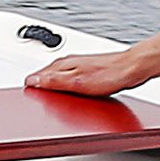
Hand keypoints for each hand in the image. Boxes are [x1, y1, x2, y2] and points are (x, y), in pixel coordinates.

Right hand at [27, 45, 150, 96]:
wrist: (132, 69)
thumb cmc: (109, 75)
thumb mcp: (77, 83)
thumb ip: (53, 82)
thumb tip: (33, 81)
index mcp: (62, 65)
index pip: (36, 76)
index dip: (30, 87)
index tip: (27, 96)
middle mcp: (68, 63)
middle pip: (45, 76)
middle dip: (40, 86)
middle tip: (36, 98)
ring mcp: (78, 66)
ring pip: (57, 77)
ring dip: (52, 86)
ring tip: (50, 96)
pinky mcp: (88, 71)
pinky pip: (70, 79)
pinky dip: (66, 86)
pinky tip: (70, 93)